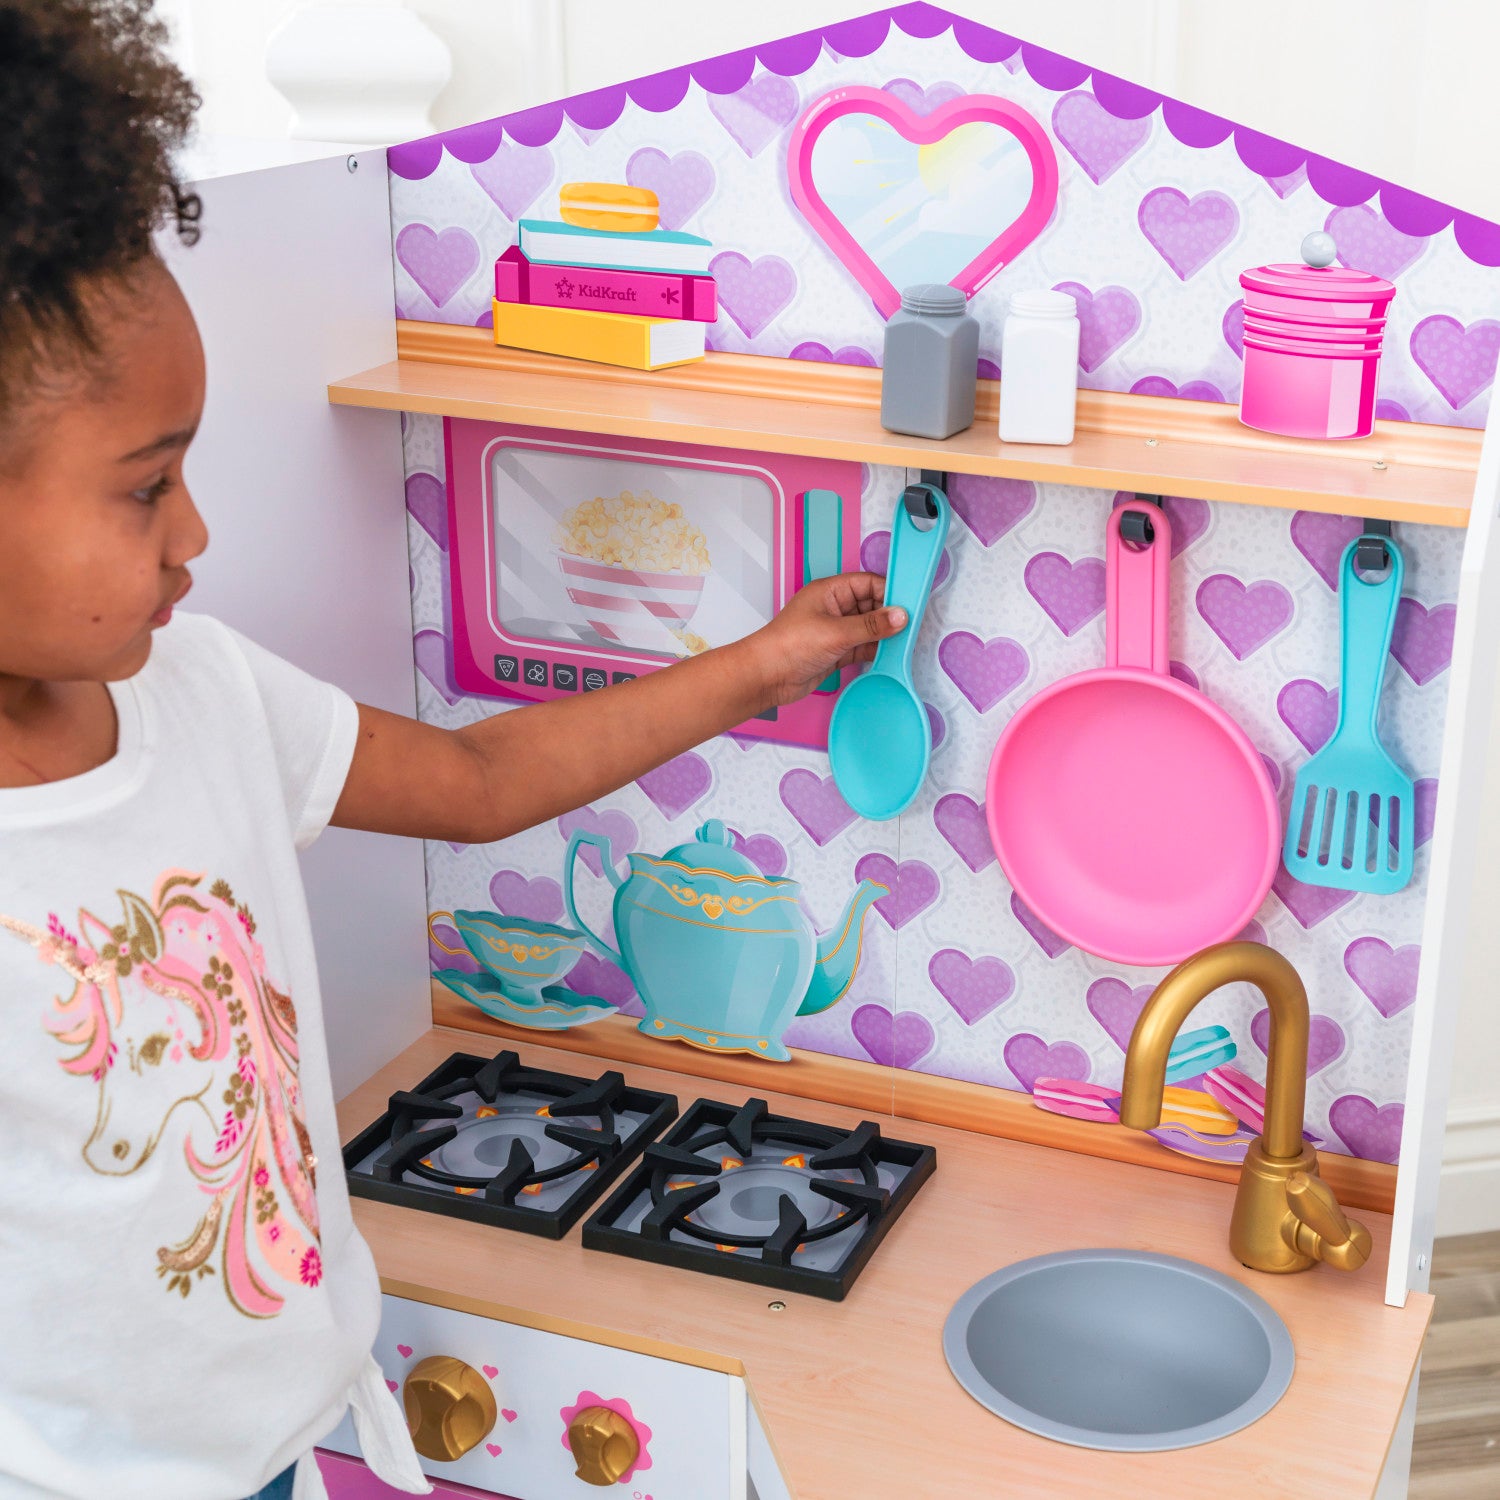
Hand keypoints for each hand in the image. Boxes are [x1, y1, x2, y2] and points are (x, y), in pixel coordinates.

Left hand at [742, 572, 906, 706]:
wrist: (766, 677)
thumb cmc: (790, 645)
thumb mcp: (837, 632)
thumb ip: (871, 625)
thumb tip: (901, 616)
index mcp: (830, 591)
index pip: (868, 584)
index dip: (889, 592)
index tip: (910, 605)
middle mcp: (833, 608)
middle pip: (871, 605)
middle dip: (889, 616)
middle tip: (911, 627)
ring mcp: (835, 630)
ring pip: (868, 628)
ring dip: (884, 635)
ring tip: (905, 643)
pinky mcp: (835, 651)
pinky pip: (862, 646)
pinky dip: (875, 650)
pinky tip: (890, 656)